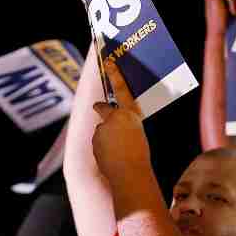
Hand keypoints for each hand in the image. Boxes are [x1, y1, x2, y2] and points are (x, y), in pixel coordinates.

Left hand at [92, 60, 149, 181]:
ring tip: (118, 152)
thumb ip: (125, 125)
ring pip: (101, 130)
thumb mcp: (137, 134)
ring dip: (106, 138)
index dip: (115, 74)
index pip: (122, 89)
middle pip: (102, 108)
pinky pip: (98, 142)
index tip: (108, 62)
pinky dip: (102, 148)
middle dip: (101, 108)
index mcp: (131, 114)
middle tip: (98, 106)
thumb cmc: (139, 156)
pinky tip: (111, 158)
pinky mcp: (95, 140)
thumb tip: (116, 128)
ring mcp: (102, 129)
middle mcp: (115, 118)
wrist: (129, 174)